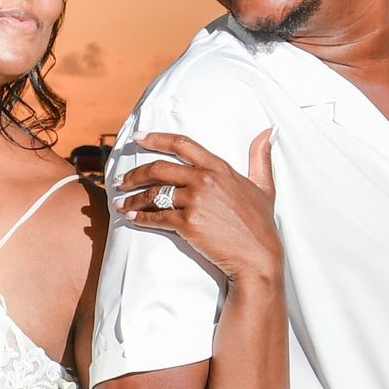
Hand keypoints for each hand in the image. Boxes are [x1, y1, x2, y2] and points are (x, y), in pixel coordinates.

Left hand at [113, 129, 279, 288]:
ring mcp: (195, 201)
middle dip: (135, 173)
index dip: (156, 138)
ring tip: (120, 202)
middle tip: (121, 180)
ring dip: (132, 198)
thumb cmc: (260, 224)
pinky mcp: (187, 224)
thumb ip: (261, 158)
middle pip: (159, 168)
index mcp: (218, 167)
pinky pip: (156, 217)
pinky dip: (139, 217)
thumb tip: (268, 131)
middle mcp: (204, 180)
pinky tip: (130, 217)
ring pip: (153, 194)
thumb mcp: (264, 186)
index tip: (138, 138)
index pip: (181, 144)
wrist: (257, 256)